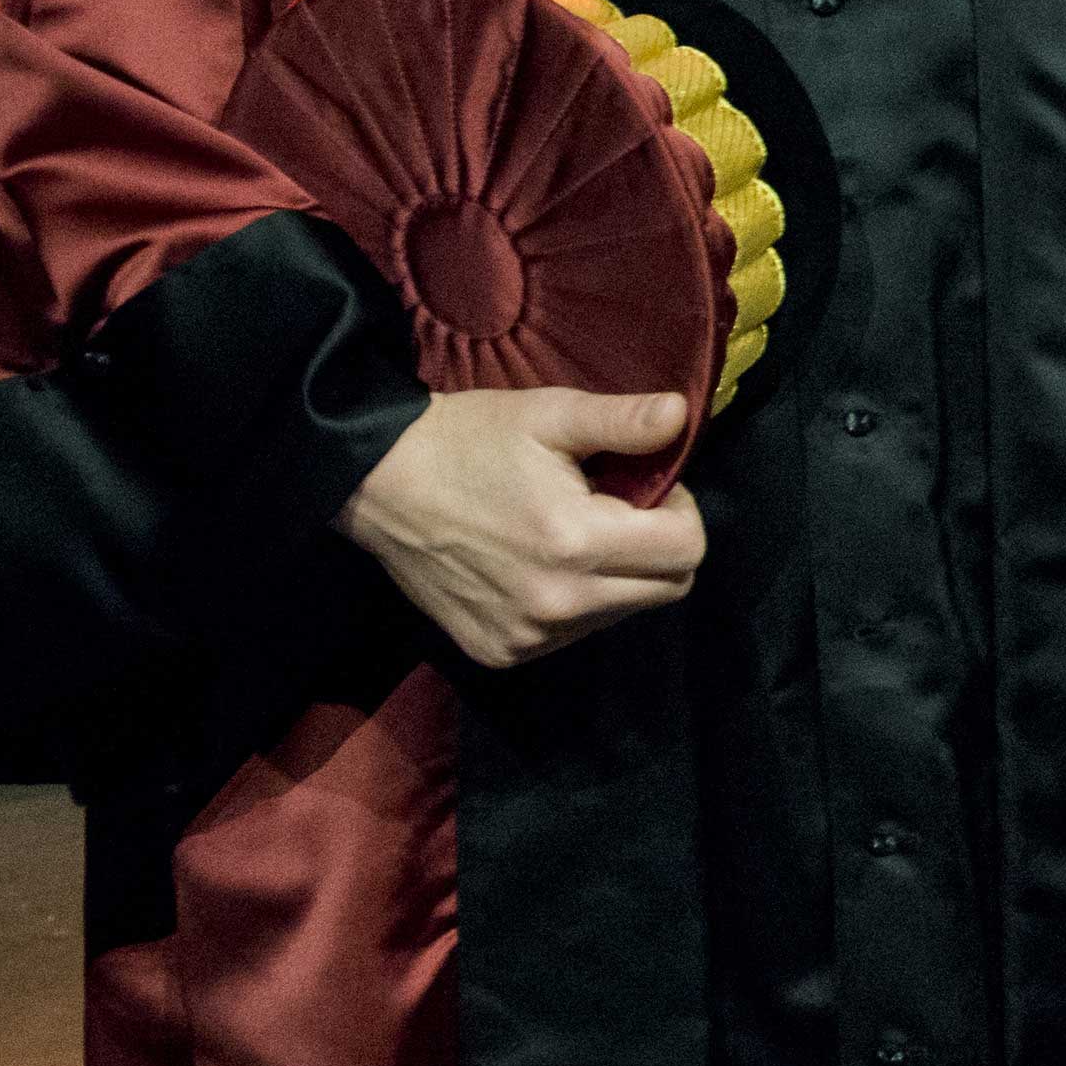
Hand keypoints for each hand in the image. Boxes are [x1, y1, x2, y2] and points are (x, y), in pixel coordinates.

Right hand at [343, 389, 706, 671]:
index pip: (687, 550)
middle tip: (616, 507)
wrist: (378, 483)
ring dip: (619, 575)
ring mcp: (527, 636)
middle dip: (659, 545)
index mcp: (576, 543)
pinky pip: (574, 634)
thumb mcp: (549, 414)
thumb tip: (680, 413)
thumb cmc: (469, 440)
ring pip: (623, 612)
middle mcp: (557, 603)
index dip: (680, 510)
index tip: (643, 484)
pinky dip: (577, 601)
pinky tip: (540, 563)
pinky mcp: (500, 652)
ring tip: (573, 531)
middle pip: (666, 589)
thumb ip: (622, 422)